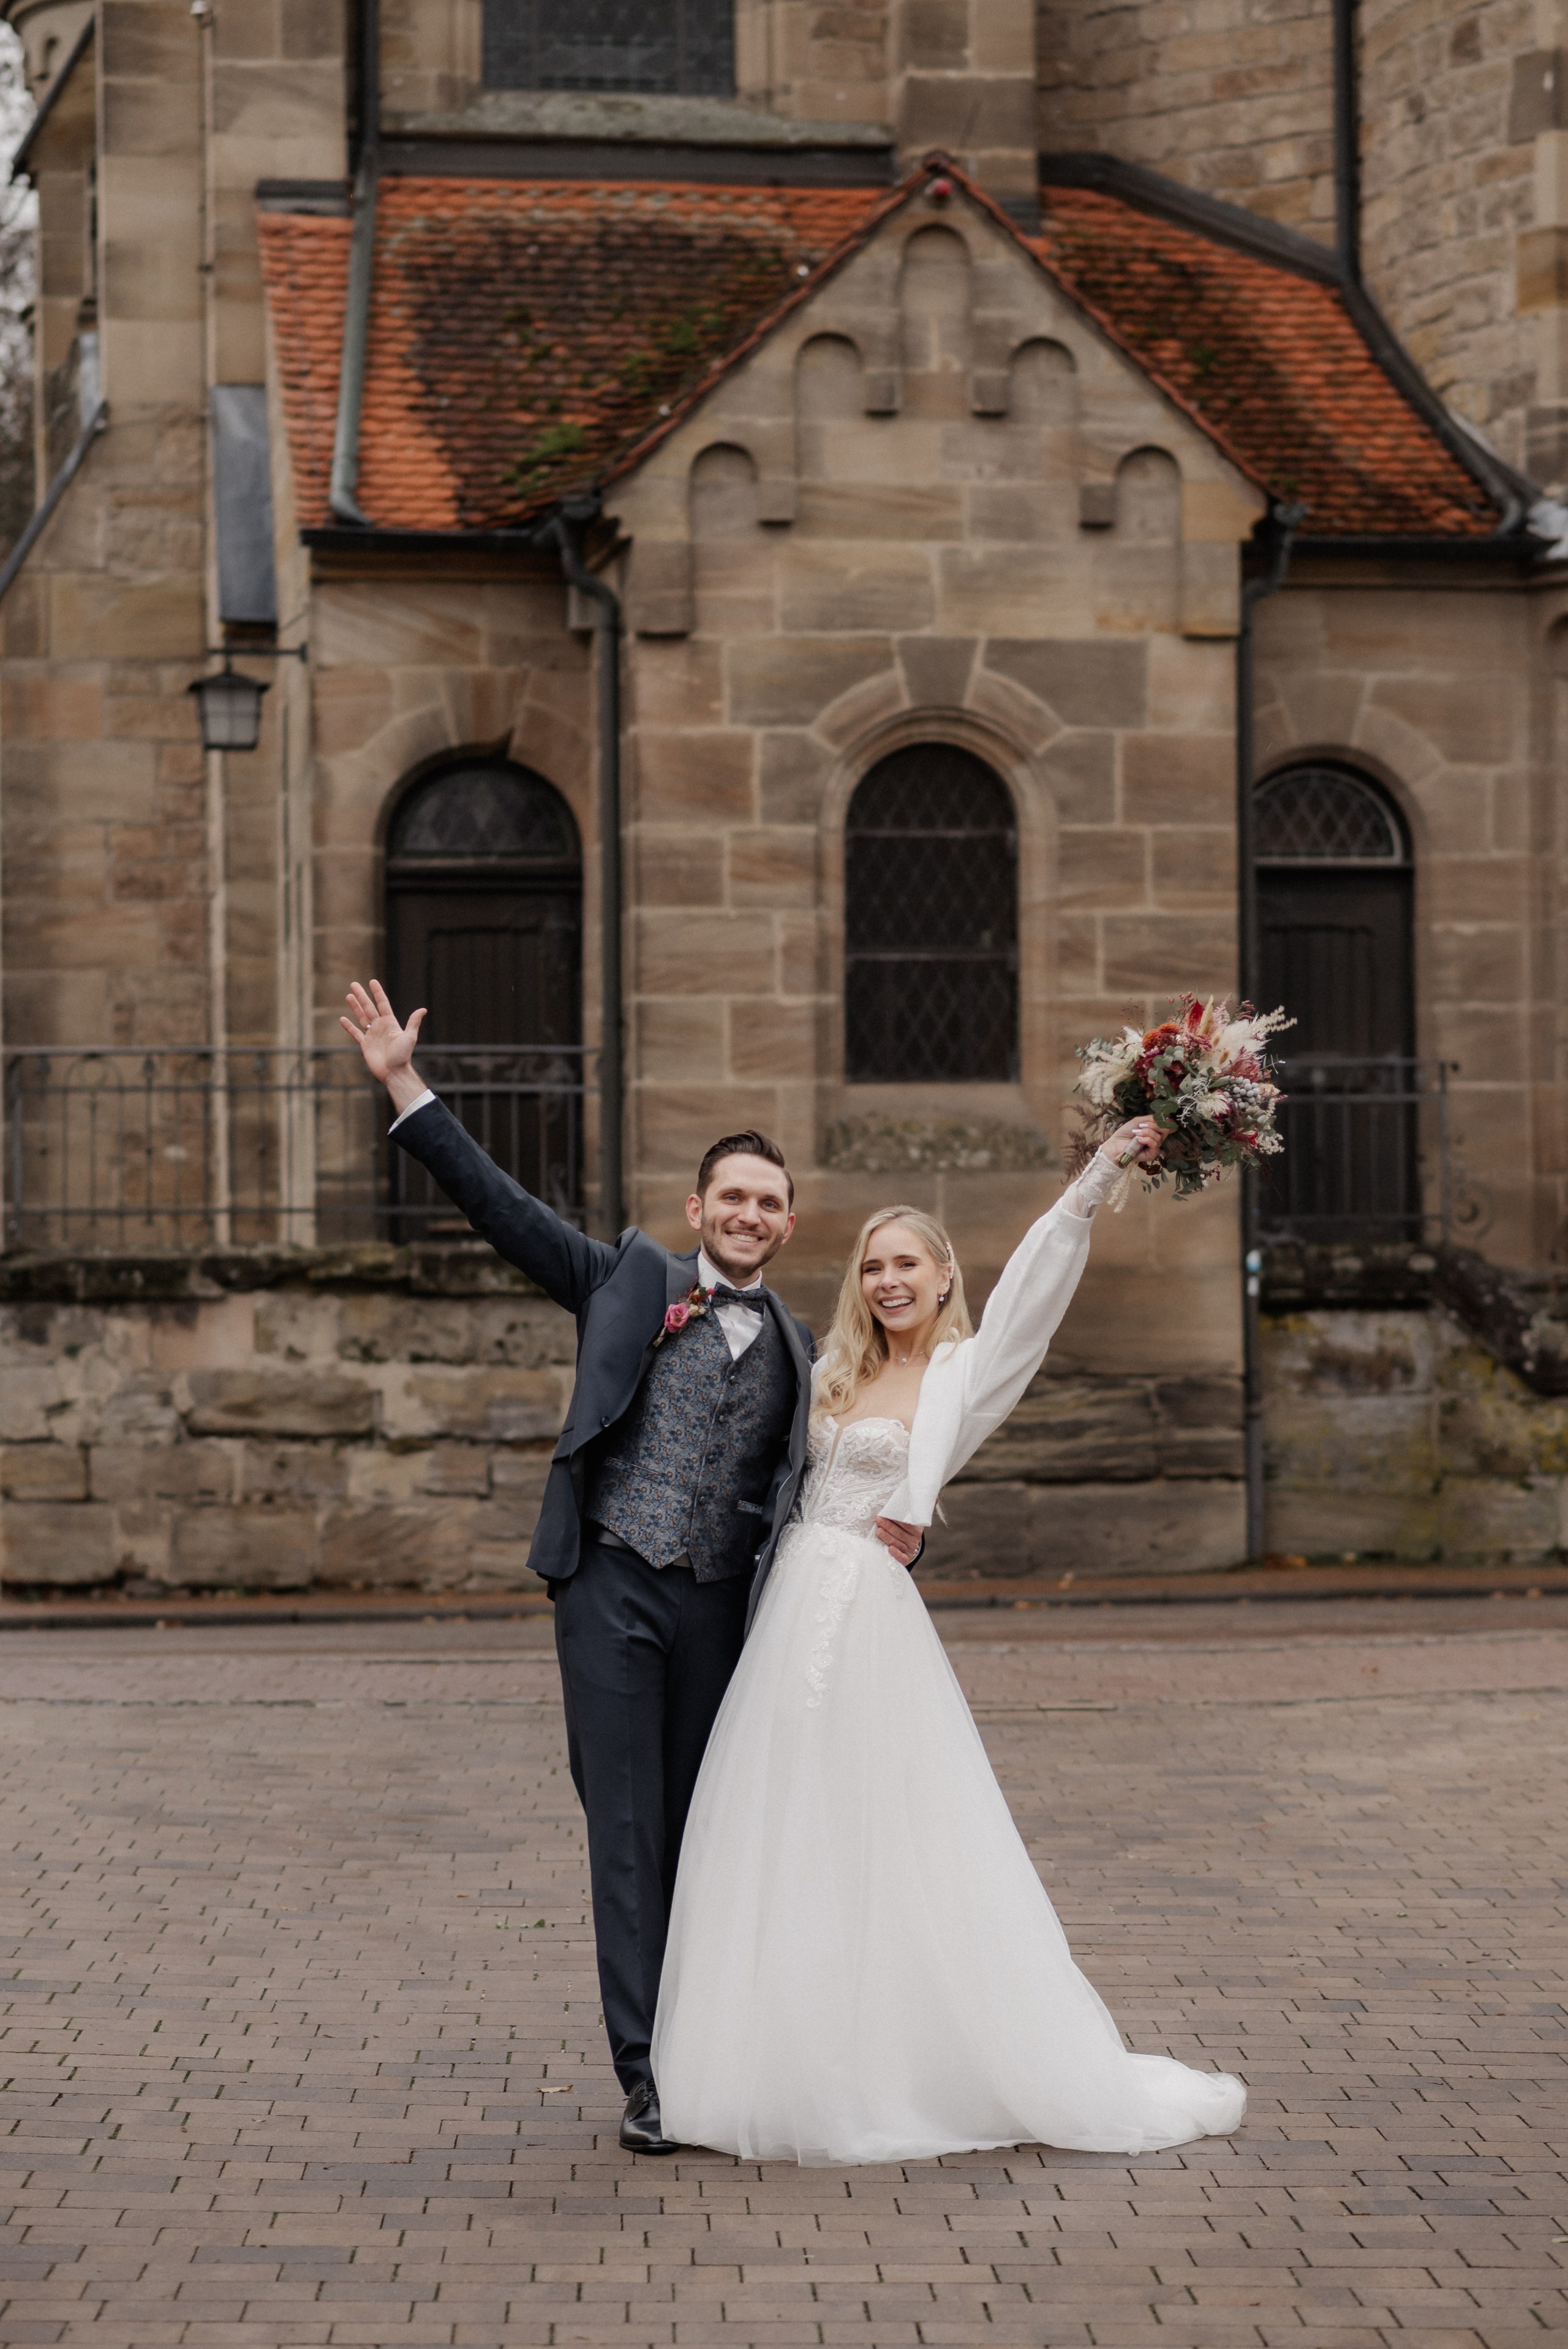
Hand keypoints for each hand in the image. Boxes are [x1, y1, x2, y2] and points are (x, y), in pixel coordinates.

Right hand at [340, 979, 428, 1114]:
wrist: (394, 1072)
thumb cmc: (403, 1056)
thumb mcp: (409, 1037)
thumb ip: (413, 1023)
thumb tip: (423, 1009)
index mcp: (390, 1023)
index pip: (382, 1004)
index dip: (377, 993)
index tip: (372, 982)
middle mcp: (380, 1027)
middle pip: (369, 1007)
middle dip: (361, 996)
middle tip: (353, 984)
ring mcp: (372, 1035)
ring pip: (361, 1017)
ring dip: (355, 1007)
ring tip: (348, 996)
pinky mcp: (365, 1045)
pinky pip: (356, 1033)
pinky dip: (349, 1026)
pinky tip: (342, 1019)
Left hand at [875, 1516, 923, 1566]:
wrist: (903, 1545)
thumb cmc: (899, 1529)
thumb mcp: (901, 1522)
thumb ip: (897, 1516)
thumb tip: (887, 1508)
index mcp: (916, 1528)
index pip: (908, 1523)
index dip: (896, 1518)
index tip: (887, 1512)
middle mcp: (914, 1539)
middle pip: (900, 1532)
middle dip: (888, 1525)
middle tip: (879, 1519)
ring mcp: (910, 1549)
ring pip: (898, 1543)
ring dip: (887, 1537)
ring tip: (879, 1531)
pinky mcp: (906, 1558)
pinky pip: (902, 1557)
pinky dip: (896, 1553)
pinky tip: (890, 1548)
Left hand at [1103, 1115, 1161, 1168]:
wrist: (1116, 1143)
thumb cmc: (1125, 1132)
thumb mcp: (1139, 1121)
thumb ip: (1152, 1118)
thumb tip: (1165, 1118)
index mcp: (1154, 1130)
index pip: (1165, 1124)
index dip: (1163, 1120)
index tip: (1155, 1118)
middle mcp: (1156, 1138)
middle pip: (1165, 1129)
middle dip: (1153, 1125)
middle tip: (1142, 1125)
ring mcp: (1154, 1146)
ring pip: (1159, 1137)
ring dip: (1147, 1132)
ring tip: (1136, 1133)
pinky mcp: (1152, 1154)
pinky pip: (1155, 1144)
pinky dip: (1147, 1140)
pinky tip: (1138, 1140)